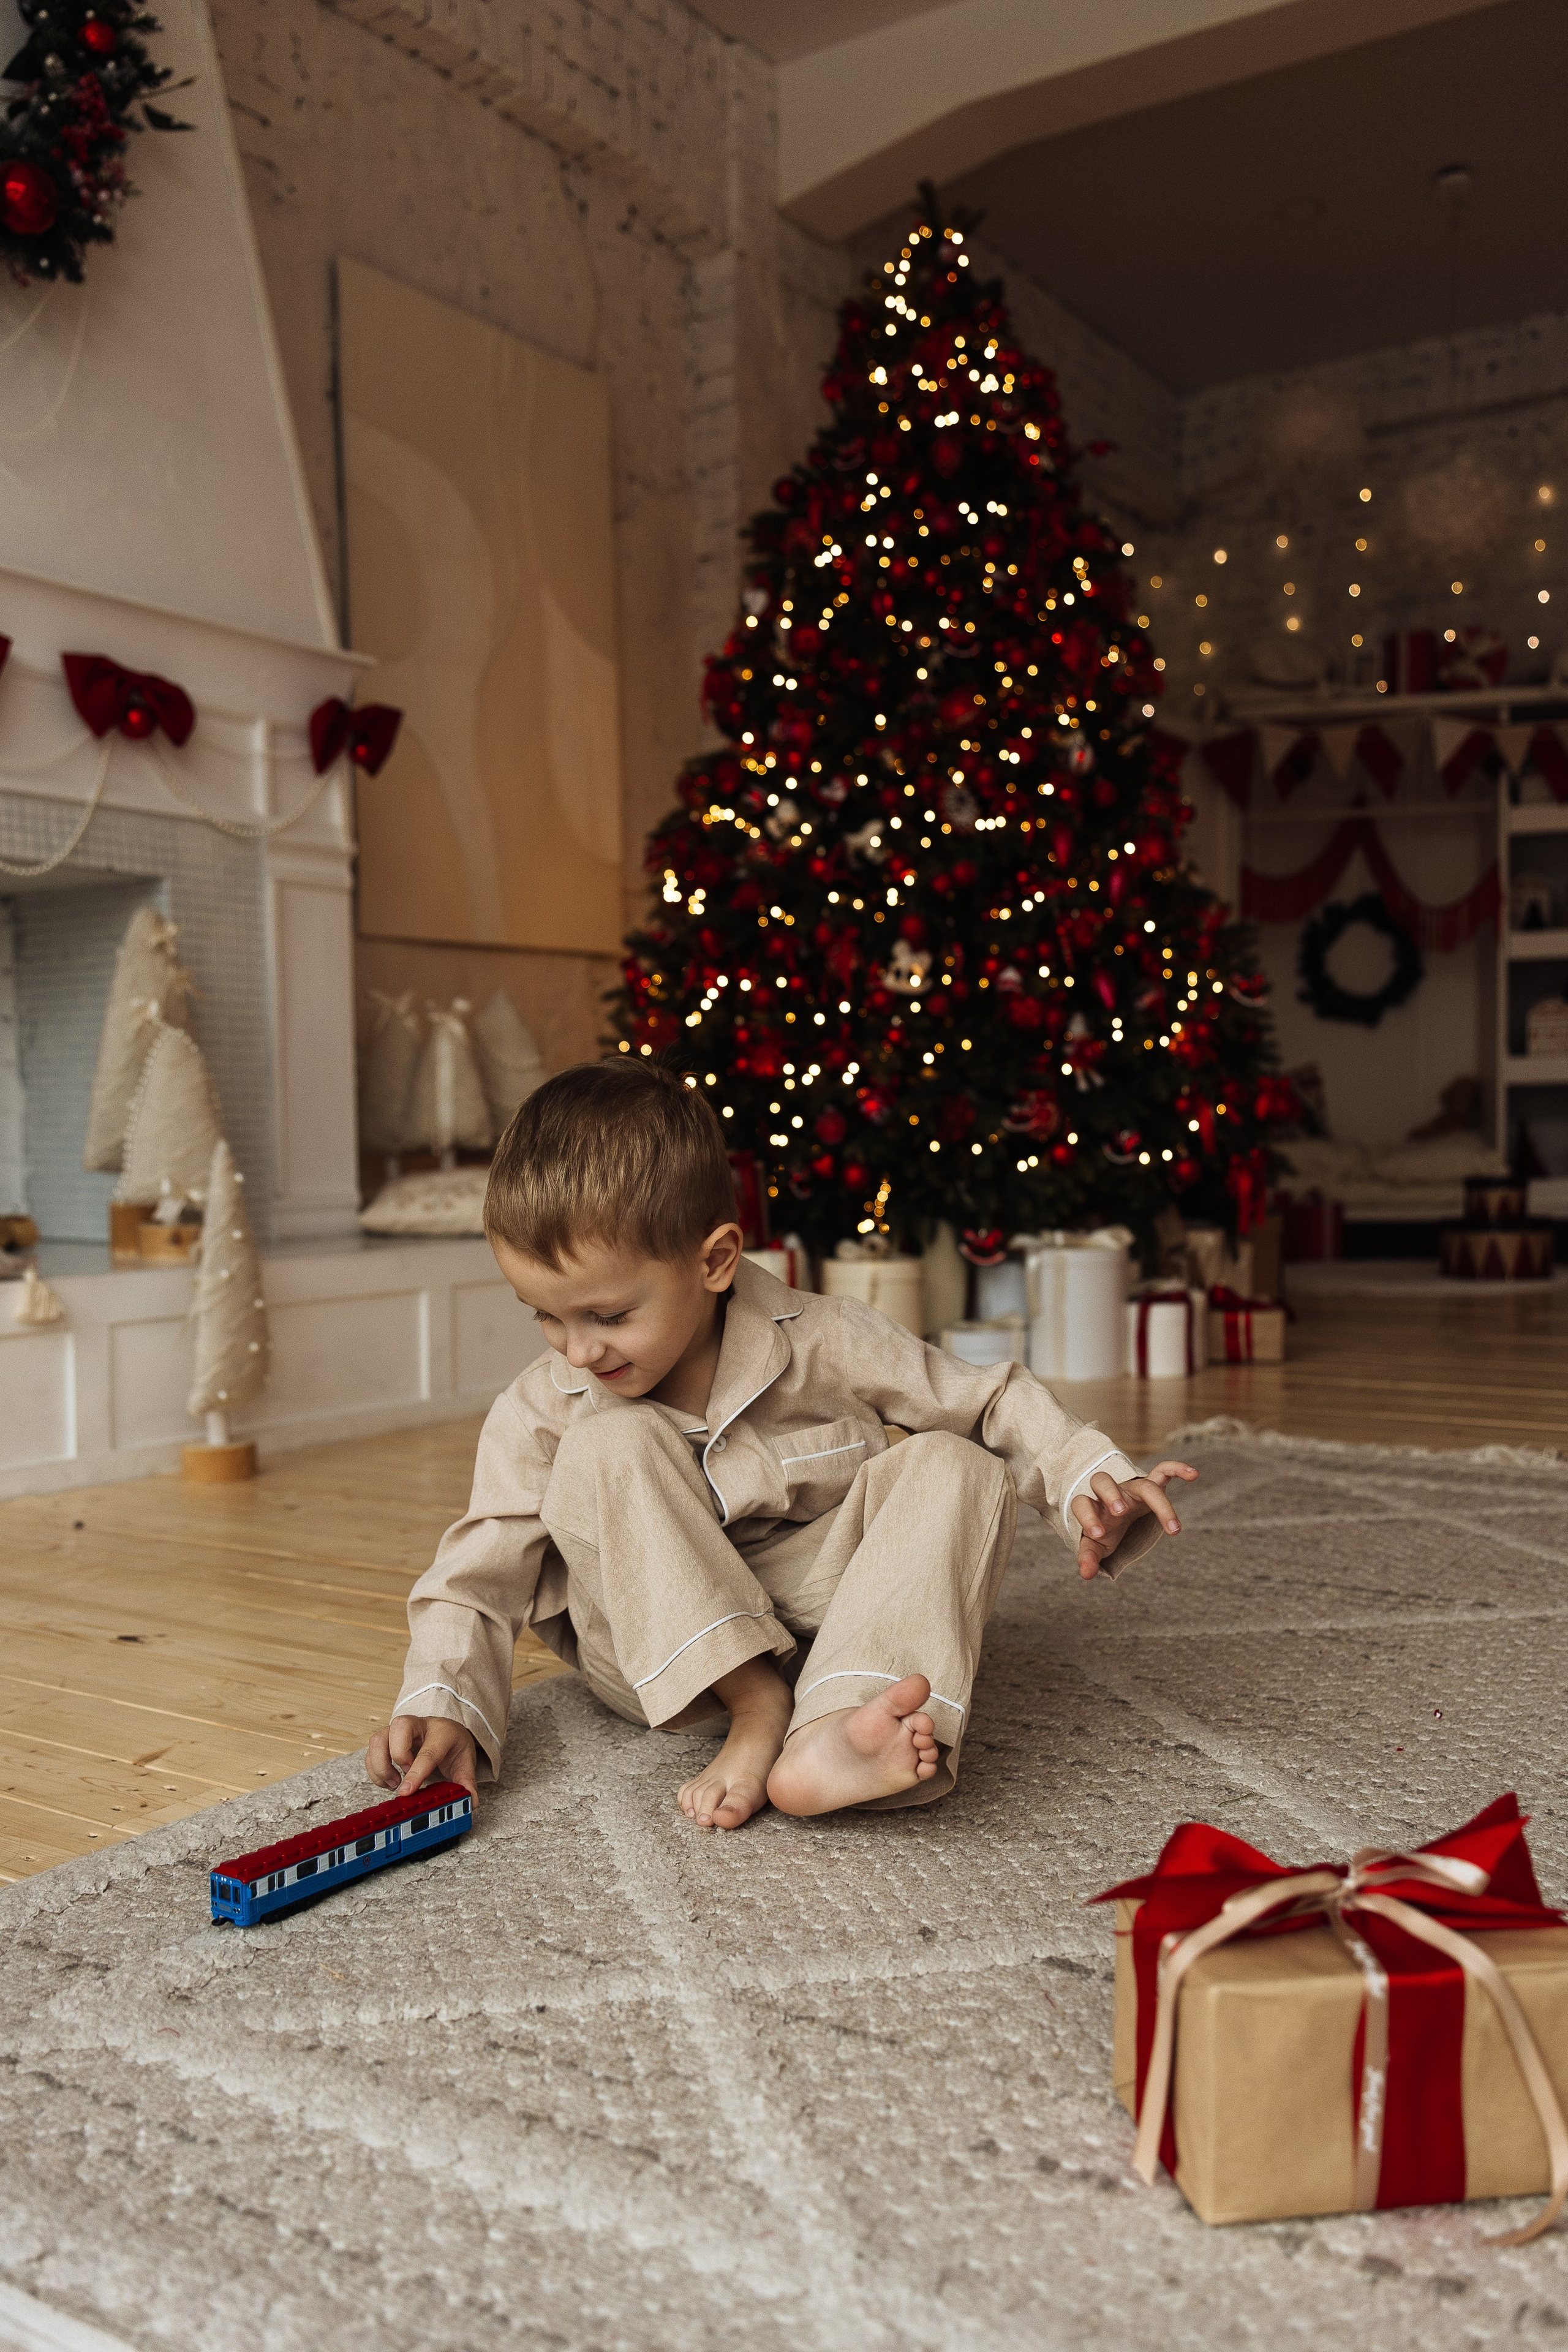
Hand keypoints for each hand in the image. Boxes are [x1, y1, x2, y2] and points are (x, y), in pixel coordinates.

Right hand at [366, 1714, 478, 1802]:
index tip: (406, 1792)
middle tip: (404, 1777)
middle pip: (400, 1727)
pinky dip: (374, 1769)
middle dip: (398, 1756)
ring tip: (394, 1783)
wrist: (446, 1730)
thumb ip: (467, 1782)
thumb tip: (470, 1801)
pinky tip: (388, 1781)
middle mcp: (419, 1725)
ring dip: (380, 1765)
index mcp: (442, 1732)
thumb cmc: (453, 1745)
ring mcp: (399, 1730)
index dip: (416, 1773)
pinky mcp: (386, 1738)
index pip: (428, 1751)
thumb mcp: (465, 1762)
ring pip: (379, 1737)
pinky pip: (371, 1750)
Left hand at [1072, 1459, 1197, 1579]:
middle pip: (1103, 1481)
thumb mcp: (1095, 1546)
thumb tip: (1086, 1574)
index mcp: (1093, 1507)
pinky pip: (1163, 1472)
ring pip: (1142, 1484)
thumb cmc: (1103, 1530)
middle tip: (1120, 1513)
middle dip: (1111, 1494)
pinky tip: (1193, 1474)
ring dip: (1156, 1501)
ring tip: (1172, 1528)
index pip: (1082, 1503)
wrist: (1115, 1515)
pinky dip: (1177, 1469)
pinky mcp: (1150, 1485)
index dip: (1088, 1516)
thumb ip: (1089, 1557)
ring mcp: (1131, 1488)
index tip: (1099, 1534)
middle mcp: (1110, 1493)